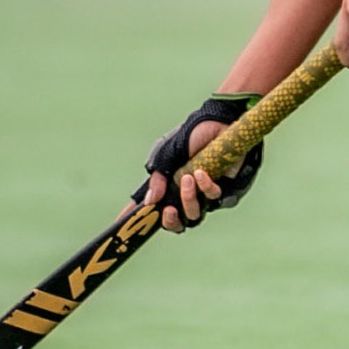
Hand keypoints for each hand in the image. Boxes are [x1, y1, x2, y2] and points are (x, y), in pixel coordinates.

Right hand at [132, 95, 262, 233]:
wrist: (215, 122)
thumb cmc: (190, 137)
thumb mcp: (166, 155)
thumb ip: (158, 178)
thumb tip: (150, 201)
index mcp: (169, 187)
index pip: (152, 209)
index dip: (138, 220)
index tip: (122, 226)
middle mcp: (187, 195)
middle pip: (177, 223)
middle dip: (170, 220)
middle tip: (168, 210)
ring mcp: (205, 195)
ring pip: (195, 214)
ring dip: (188, 199)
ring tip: (188, 178)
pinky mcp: (226, 189)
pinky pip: (214, 198)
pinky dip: (206, 187)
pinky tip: (201, 173)